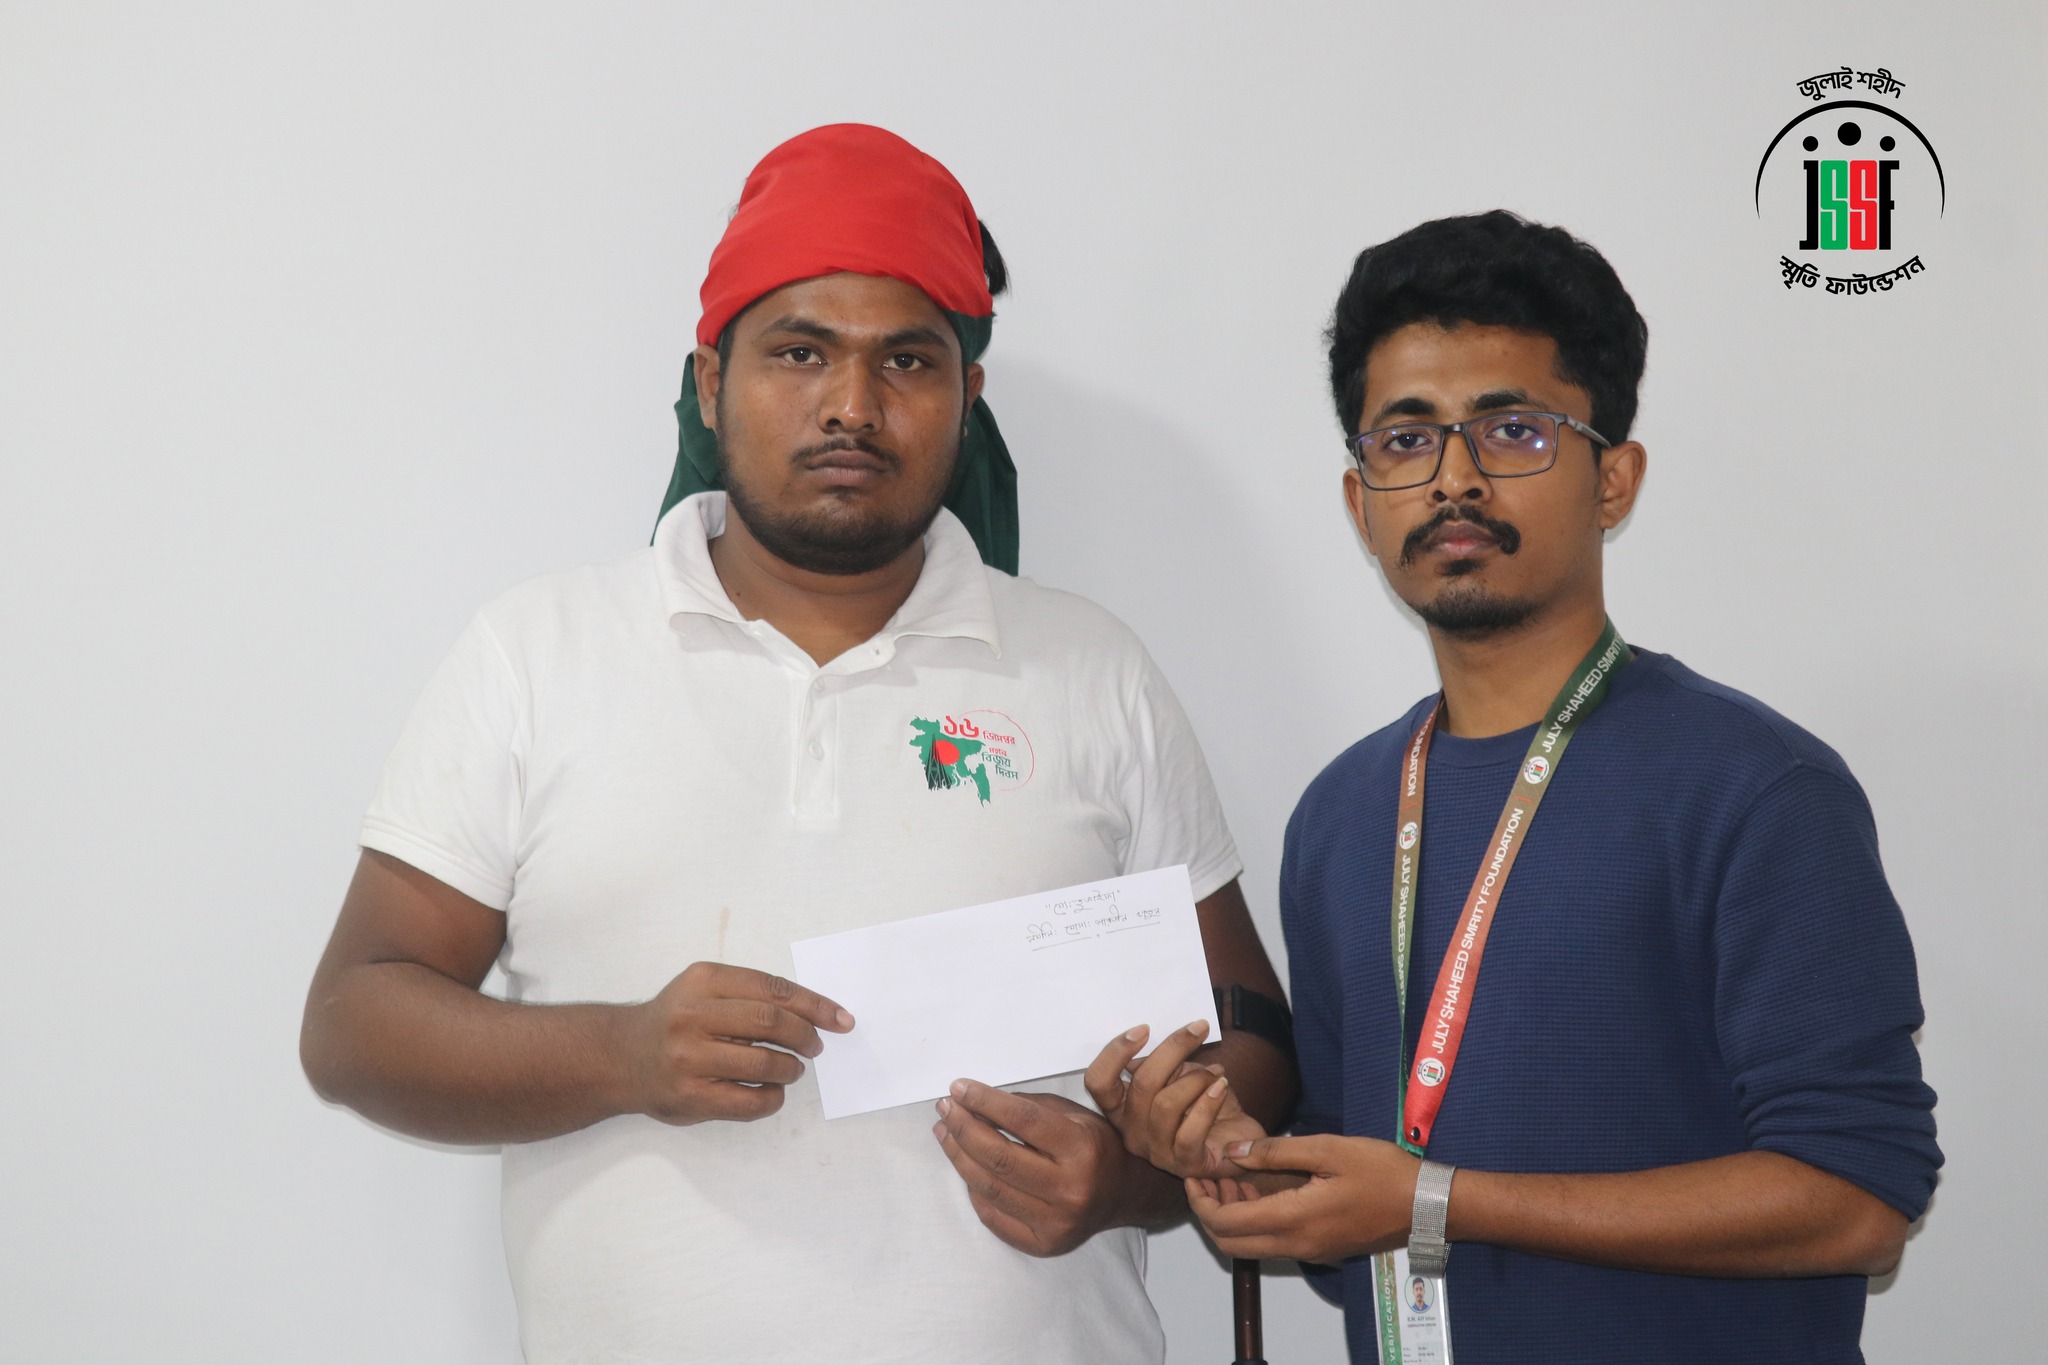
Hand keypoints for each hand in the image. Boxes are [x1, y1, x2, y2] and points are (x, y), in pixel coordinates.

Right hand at [618, 961, 852, 1124]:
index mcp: (703, 981)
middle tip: (815, 1047)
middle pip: (771, 1023)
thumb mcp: (703, 989)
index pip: (773, 989)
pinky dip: (772, 1099)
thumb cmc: (674, 1020)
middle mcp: (693, 1017)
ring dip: (791, 1069)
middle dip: (806, 1036)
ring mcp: (689, 1059)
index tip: (841, 1019)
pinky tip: (772, 1092)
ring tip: (792, 1069)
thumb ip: (751, 994)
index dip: (814, 1005)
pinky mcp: (690, 1097)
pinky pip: (749, 1102)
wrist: (620, 1057)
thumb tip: (816, 1013)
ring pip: (764, 1064)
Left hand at [934, 1079, 1139, 1256]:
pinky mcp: (1043, 1245)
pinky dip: (973, 1190)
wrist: (1123, 1194)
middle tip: (946, 1109)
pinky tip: (966, 1167)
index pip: (1022, 1119)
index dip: (984, 1101)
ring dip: (959, 1156)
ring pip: (989, 1188)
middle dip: (963, 1128)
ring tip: (945, 1133)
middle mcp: (1070, 1188)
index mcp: (1082, 1148)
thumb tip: (976, 1103)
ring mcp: (1056, 1222)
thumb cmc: (1095, 1146)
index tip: (958, 1088)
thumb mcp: (1073, 1115)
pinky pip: (992, 1216)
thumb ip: (1028, 1108)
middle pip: (999, 1157)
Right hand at [1085, 1022, 1266, 1177]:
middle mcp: (1132, 1133)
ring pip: (1166, 1104)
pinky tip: (1221, 1087)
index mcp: (1122, 1110)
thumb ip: (1163, 1063)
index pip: (1098, 1082)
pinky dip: (1209, 1102)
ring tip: (1216, 1072)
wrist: (1238, 1140)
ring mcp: (1156, 1152)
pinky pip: (1191, 1131)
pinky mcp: (1184, 1164)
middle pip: (1141, 1085)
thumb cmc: (1204, 1105)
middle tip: (1198, 1029)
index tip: (1144, 1029)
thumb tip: (1150, 1042)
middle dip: (1173, 1050)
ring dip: (1197, 1079)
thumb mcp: (1180, 1076)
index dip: (1115, 1052)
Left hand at [1186, 1133, 1419, 1263]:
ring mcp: (1309, 1252)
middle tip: (1208, 1177)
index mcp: (1293, 1220)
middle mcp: (1296, 1245)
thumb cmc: (1381, 1170)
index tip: (1193, 1174)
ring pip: (1252, 1246)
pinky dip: (1256, 1221)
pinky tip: (1262, 1189)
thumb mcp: (1327, 1149)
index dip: (1201, 1201)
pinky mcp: (1321, 1250)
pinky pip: (1274, 1243)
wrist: (1427, 1204)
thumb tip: (1232, 1152)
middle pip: (1231, 1244)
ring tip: (1233, 1177)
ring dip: (1233, 1217)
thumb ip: (1275, 1152)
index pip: (1226, 1223)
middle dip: (1210, 1212)